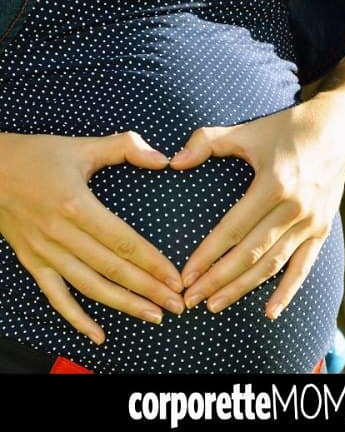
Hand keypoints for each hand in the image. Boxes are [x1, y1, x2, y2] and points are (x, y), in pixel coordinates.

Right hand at [0, 131, 184, 344]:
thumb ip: (126, 147)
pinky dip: (77, 319)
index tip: (176, 278)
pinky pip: (56, 297)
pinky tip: (99, 335)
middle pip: (112, 269)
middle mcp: (61, 235)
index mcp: (77, 206)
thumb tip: (162, 158)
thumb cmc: (39, 156)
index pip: (124, 242)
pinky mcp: (32, 262)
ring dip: (124, 305)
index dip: (153, 263)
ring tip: (154, 316)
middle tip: (176, 305)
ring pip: (90, 287)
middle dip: (148, 289)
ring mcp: (45, 253)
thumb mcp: (83, 145)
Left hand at [170, 103, 344, 318]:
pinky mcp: (322, 230)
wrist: (338, 131)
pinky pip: (303, 267)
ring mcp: (311, 222)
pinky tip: (269, 312)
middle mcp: (295, 208)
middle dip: (218, 279)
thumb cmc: (286, 129)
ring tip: (214, 305)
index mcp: (274, 183)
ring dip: (243, 288)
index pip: (232, 229)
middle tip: (190, 299)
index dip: (207, 255)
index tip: (185, 275)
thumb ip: (207, 142)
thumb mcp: (247, 130)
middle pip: (250, 254)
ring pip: (272, 265)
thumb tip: (173, 162)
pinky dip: (287, 292)